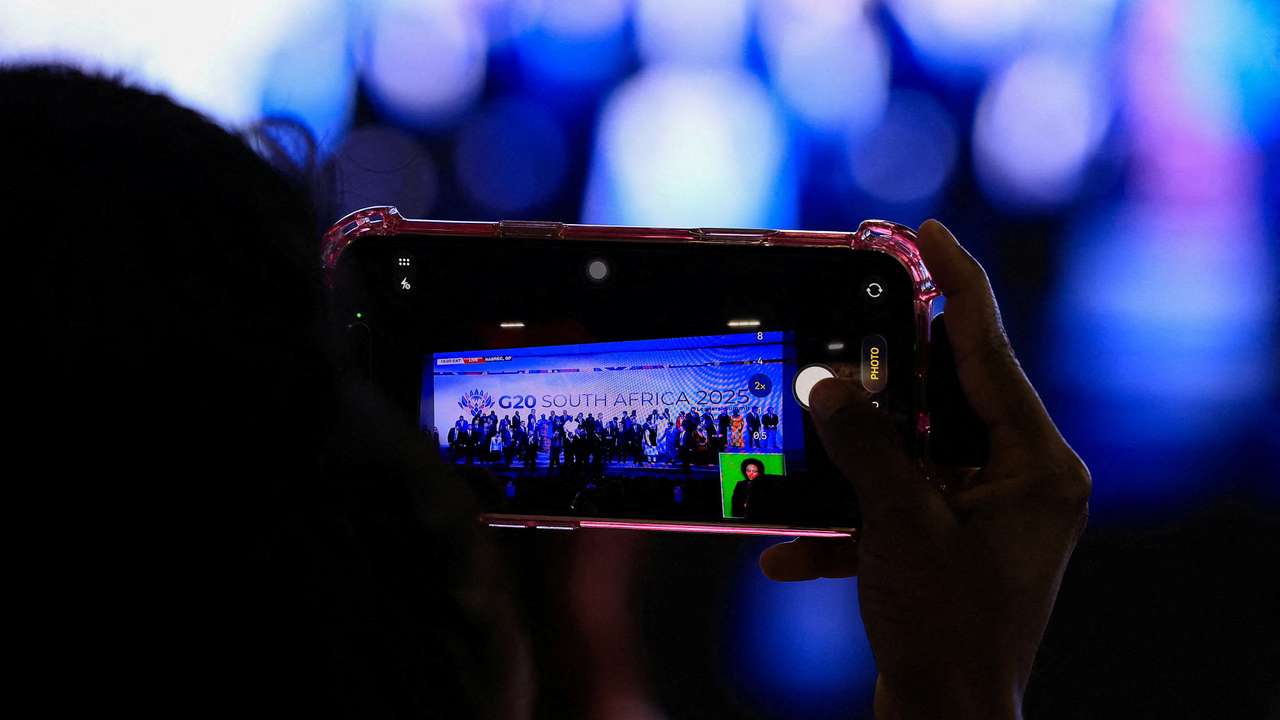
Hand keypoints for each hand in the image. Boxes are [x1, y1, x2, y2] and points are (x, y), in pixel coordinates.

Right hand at [759, 220, 1089, 718]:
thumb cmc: (945, 629)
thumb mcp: (899, 524)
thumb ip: (864, 444)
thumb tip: (824, 382)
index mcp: (1037, 465)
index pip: (990, 351)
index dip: (956, 283)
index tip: (924, 230)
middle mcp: (1020, 480)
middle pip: (947, 392)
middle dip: (889, 363)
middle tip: (848, 304)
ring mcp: (985, 512)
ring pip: (912, 445)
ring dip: (855, 447)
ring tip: (812, 414)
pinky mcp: (950, 541)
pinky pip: (894, 501)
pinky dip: (846, 517)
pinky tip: (793, 549)